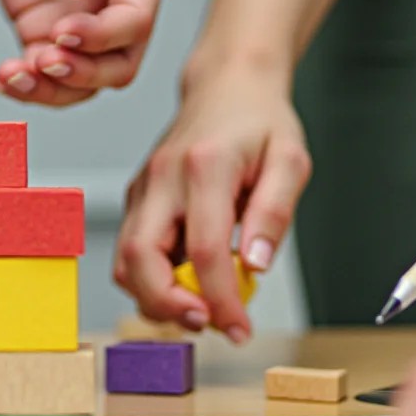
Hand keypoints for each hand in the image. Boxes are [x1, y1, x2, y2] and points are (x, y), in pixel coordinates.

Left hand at [0, 0, 168, 105]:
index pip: (135, 21)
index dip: (102, 36)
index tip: (63, 30)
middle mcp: (117, 5)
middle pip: (117, 66)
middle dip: (81, 73)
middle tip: (42, 62)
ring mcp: (82, 23)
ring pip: (81, 82)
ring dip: (49, 89)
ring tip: (12, 76)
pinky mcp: (45, 30)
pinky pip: (43, 74)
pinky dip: (23, 84)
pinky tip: (0, 80)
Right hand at [115, 60, 307, 342]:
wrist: (228, 86)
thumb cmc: (260, 122)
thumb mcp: (290, 161)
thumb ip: (274, 214)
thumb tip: (254, 266)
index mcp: (204, 166)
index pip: (203, 249)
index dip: (219, 299)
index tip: (240, 329)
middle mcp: (162, 178)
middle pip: (139, 258)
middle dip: (166, 305)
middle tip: (207, 324)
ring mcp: (143, 189)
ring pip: (125, 262)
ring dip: (156, 298)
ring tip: (201, 307)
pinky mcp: (138, 201)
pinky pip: (133, 252)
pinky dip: (154, 280)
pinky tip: (190, 282)